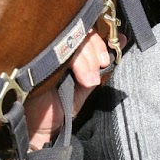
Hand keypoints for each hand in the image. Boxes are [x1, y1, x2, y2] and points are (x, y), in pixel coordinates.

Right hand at [25, 30, 119, 150]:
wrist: (43, 129)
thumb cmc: (61, 106)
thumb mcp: (86, 85)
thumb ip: (101, 65)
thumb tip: (122, 39)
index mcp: (67, 51)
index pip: (84, 31)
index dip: (98, 42)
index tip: (105, 60)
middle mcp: (55, 48)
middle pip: (79, 32)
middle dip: (95, 50)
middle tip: (99, 68)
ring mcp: (45, 52)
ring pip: (72, 40)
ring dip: (87, 60)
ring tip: (88, 80)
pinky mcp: (37, 60)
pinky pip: (60, 50)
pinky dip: (77, 62)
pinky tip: (81, 77)